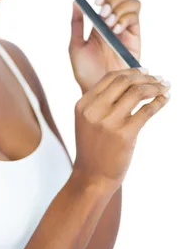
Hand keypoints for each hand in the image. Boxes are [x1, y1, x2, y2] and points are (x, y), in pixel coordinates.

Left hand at [69, 0, 141, 92]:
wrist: (97, 90)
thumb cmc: (85, 72)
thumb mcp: (76, 46)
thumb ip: (76, 24)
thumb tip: (76, 1)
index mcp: (100, 25)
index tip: (96, 3)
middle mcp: (115, 25)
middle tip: (104, 13)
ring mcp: (126, 31)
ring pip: (133, 4)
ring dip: (120, 9)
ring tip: (109, 24)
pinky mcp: (135, 40)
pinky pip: (136, 20)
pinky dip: (126, 19)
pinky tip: (116, 31)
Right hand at [72, 68, 169, 193]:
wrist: (92, 176)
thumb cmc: (94, 148)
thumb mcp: (89, 121)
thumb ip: (102, 102)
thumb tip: (132, 81)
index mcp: (83, 104)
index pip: (110, 78)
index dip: (131, 71)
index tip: (146, 71)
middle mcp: (94, 111)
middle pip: (124, 81)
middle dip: (146, 77)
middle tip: (159, 78)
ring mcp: (108, 123)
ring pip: (137, 92)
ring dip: (155, 87)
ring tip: (165, 87)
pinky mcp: (124, 135)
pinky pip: (147, 111)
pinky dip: (159, 102)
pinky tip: (165, 99)